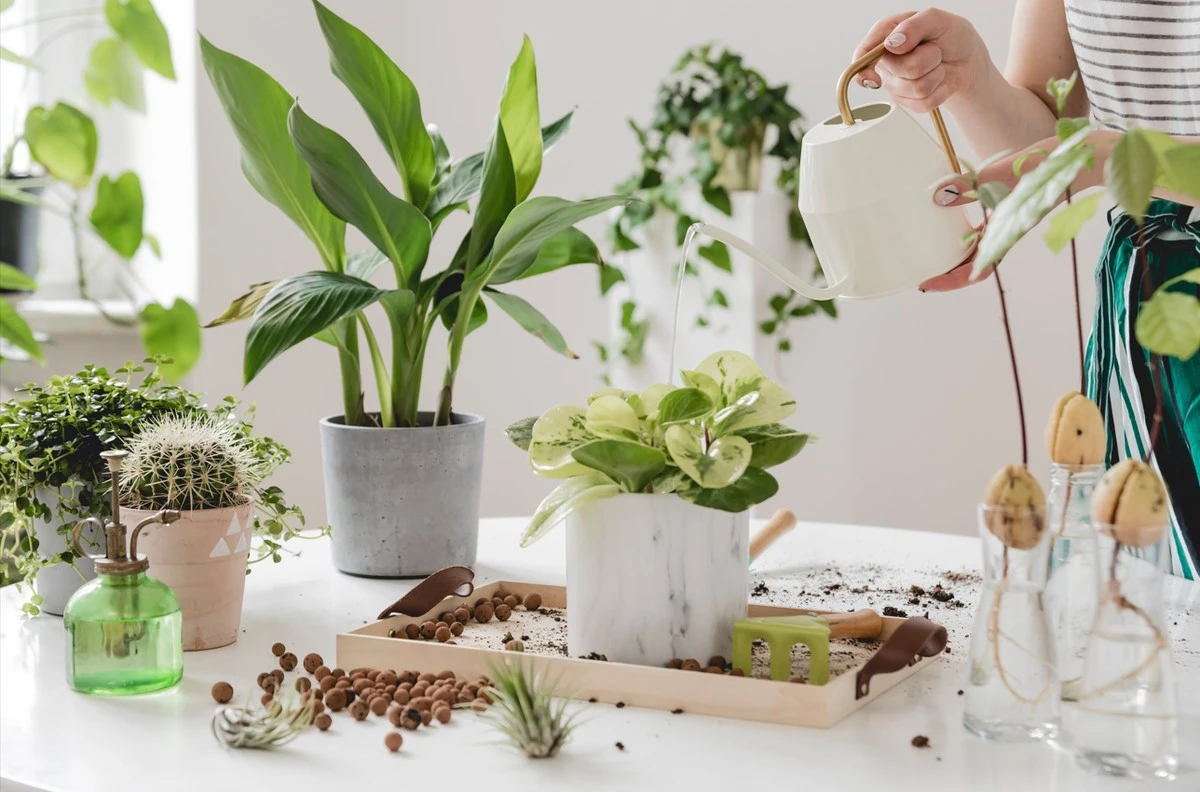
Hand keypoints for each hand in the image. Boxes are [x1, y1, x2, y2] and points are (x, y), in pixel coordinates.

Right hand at [852, 8, 990, 112]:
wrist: (967, 61)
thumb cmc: (951, 36)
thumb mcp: (937, 19)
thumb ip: (914, 25)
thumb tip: (893, 43)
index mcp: (886, 35)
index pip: (863, 55)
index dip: (864, 70)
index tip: (876, 79)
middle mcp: (887, 60)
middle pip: (902, 69)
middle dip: (928, 59)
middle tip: (934, 51)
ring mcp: (895, 83)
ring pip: (916, 88)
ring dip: (936, 75)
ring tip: (938, 65)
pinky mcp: (908, 101)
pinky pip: (923, 103)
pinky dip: (940, 91)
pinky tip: (939, 81)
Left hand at [919, 142, 1051, 291]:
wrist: (1087, 154)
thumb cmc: (1054, 165)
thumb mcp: (1008, 171)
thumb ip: (973, 183)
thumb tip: (938, 195)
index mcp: (1009, 231)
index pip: (979, 269)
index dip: (951, 281)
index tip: (925, 285)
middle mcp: (1007, 230)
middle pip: (975, 263)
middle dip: (947, 272)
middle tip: (918, 272)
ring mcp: (1008, 219)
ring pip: (978, 246)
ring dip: (955, 254)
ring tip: (927, 252)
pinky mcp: (1009, 205)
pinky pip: (983, 225)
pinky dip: (963, 229)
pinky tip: (946, 218)